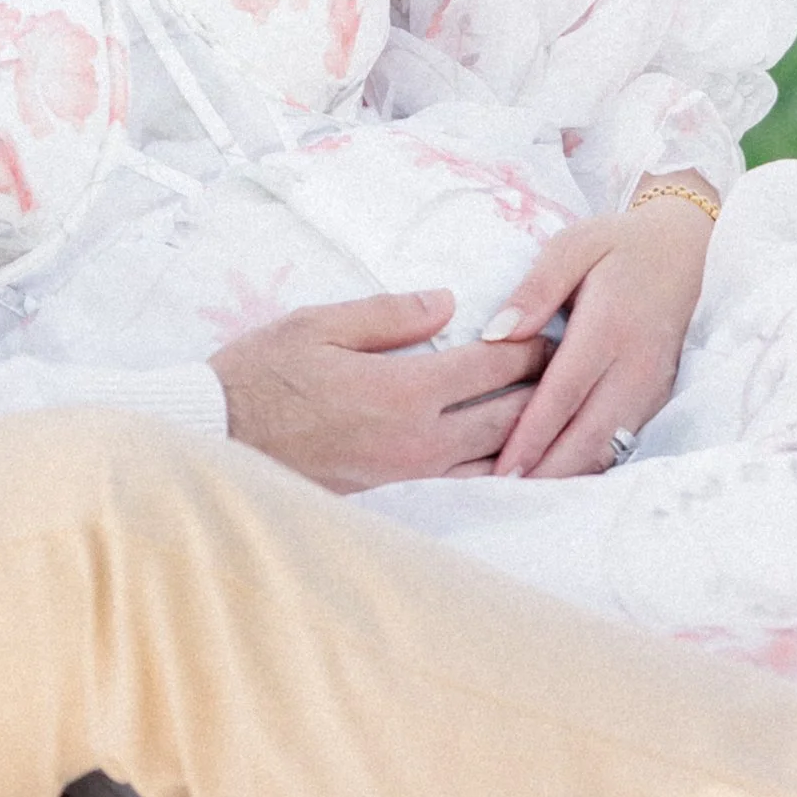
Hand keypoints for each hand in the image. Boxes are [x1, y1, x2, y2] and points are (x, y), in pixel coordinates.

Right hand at [209, 289, 548, 491]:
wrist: (222, 439)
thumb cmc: (263, 374)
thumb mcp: (319, 323)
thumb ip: (390, 314)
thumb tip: (448, 303)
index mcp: (404, 390)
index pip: (490, 365)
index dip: (529, 343)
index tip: (556, 326)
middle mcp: (419, 440)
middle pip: (507, 414)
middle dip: (544, 386)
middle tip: (573, 363)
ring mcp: (412, 474)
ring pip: (494, 458)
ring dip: (529, 433)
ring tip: (558, 410)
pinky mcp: (399, 494)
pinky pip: (466, 483)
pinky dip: (498, 468)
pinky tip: (513, 458)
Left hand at [482, 188, 714, 479]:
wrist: (686, 250)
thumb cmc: (618, 245)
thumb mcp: (573, 246)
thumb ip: (535, 289)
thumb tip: (495, 334)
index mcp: (609, 328)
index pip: (564, 393)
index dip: (533, 435)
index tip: (502, 469)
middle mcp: (635, 367)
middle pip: (589, 434)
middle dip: (548, 471)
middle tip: (504, 499)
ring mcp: (652, 387)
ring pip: (610, 446)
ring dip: (570, 475)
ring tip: (526, 499)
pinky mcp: (657, 398)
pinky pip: (623, 440)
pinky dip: (592, 463)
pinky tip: (560, 477)